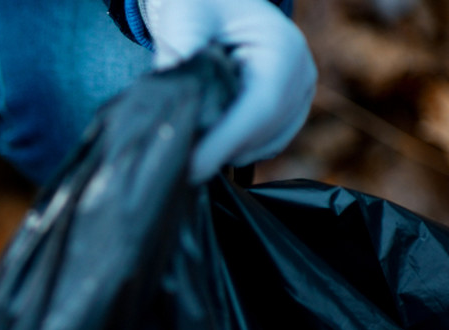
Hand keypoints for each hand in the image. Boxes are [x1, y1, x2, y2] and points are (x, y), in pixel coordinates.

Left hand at [143, 0, 316, 181]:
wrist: (220, 3)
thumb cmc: (201, 5)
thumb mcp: (186, 18)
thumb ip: (182, 54)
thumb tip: (174, 100)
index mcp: (282, 49)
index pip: (260, 107)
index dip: (226, 141)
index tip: (192, 166)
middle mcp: (300, 73)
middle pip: (266, 132)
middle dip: (222, 152)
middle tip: (179, 167)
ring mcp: (301, 93)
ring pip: (267, 142)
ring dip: (229, 153)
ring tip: (191, 155)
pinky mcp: (291, 108)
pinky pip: (269, 142)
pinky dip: (239, 149)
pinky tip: (211, 146)